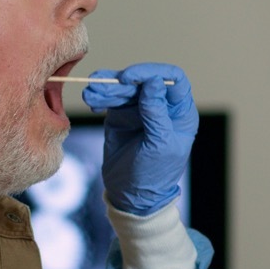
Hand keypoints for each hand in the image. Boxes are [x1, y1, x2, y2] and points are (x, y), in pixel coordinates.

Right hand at [81, 63, 197, 215]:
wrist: (131, 195)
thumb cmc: (154, 173)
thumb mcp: (159, 144)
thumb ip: (156, 113)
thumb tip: (153, 81)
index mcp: (179, 112)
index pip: (172, 80)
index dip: (151, 73)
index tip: (130, 78)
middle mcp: (161, 106)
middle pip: (143, 81)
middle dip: (120, 82)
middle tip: (99, 85)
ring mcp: (140, 110)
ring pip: (124, 89)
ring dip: (105, 88)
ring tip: (89, 95)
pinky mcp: (121, 116)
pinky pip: (110, 100)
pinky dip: (99, 98)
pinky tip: (91, 101)